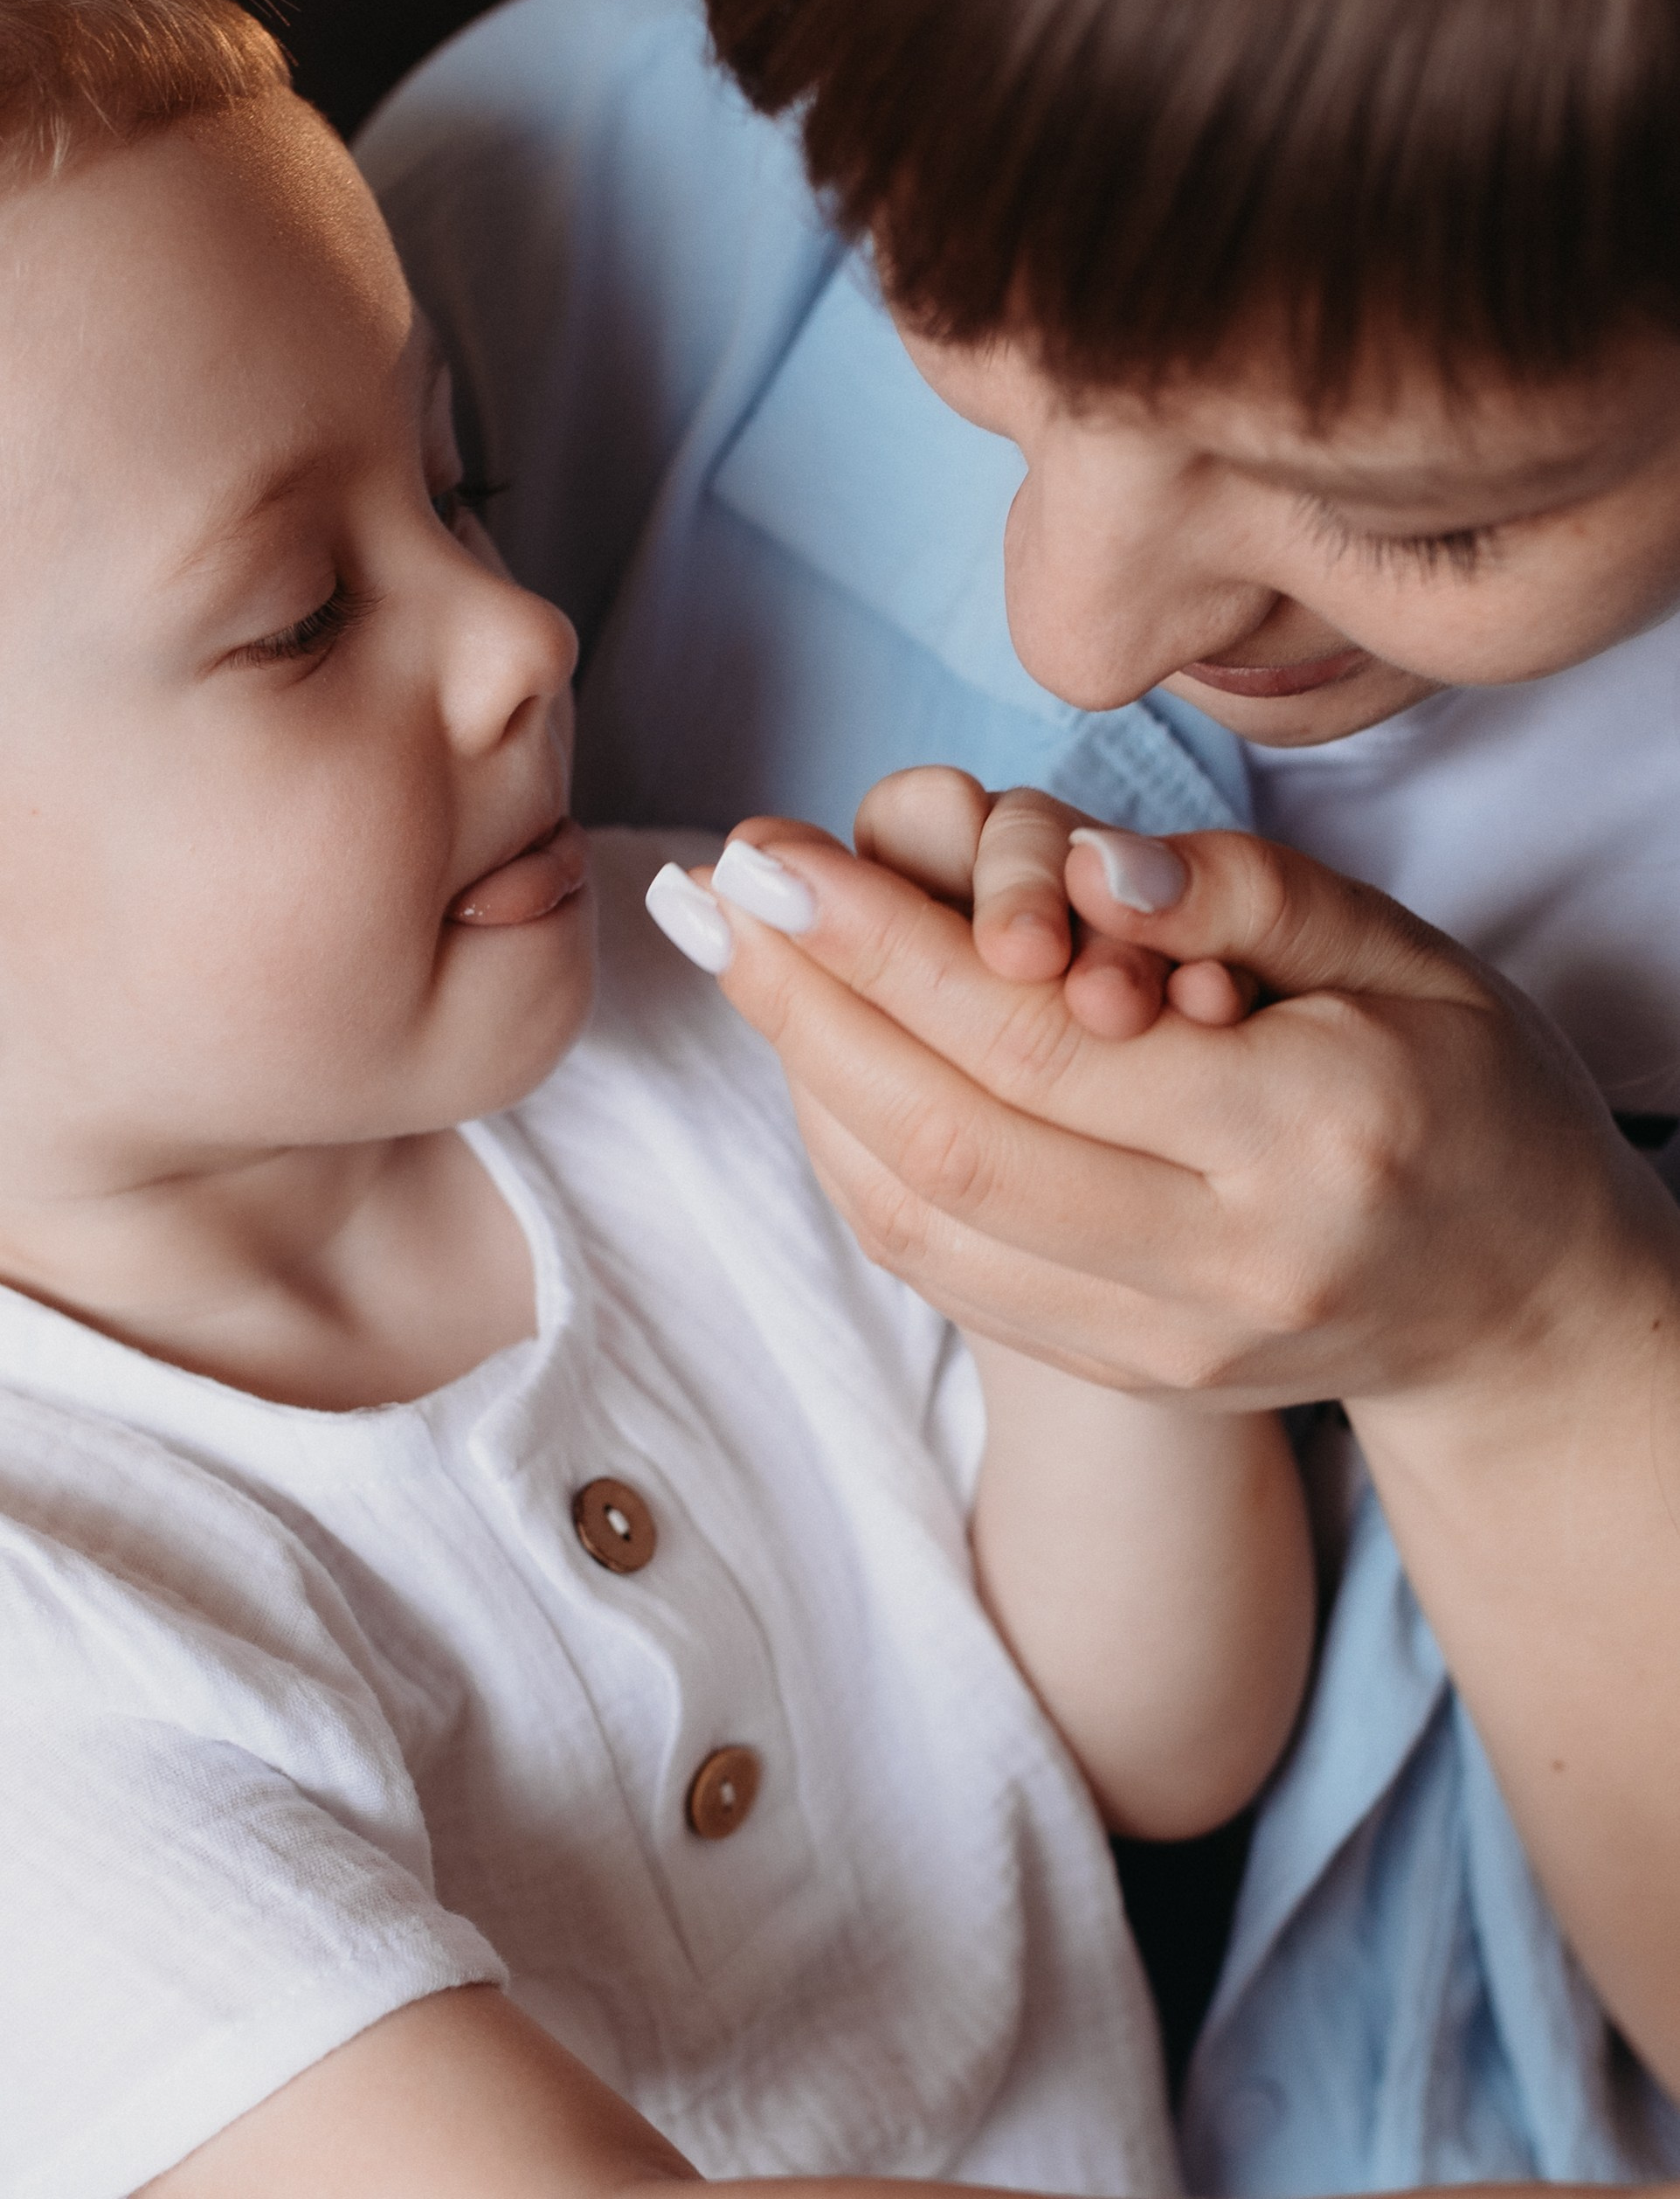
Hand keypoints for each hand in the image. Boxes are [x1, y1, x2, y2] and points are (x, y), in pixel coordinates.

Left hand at [691, 813, 1674, 1408]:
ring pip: (923, 1223)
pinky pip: (944, 1272)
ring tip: (737, 959)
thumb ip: (1245, 896)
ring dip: (802, 1083)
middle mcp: (1222, 1268)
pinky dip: (854, 1162)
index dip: (879, 945)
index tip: (769, 856)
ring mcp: (1164, 1344)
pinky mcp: (1123, 1374)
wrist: (1517, 1306)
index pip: (1038, 1044)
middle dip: (804, 1007)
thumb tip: (1079, 864)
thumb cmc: (1468, 1095)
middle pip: (948, 1142)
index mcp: (1306, 1137)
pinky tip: (814, 1062)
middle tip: (712, 892)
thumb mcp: (1407, 958)